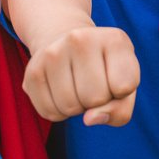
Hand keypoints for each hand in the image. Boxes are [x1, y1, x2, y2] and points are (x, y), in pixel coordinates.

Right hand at [22, 26, 138, 125]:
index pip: (124, 87)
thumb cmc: (105, 71)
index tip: (115, 78)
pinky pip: (49, 112)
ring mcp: (53, 52)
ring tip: (78, 86)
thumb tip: (89, 119)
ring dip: (77, 108)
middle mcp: (81, 39)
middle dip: (98, 101)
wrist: (69, 45)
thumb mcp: (125, 86)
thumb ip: (120, 111)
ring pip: (70, 107)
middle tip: (94, 83)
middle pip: (95, 98)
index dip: (121, 93)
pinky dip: (59, 112)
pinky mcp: (32, 71)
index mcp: (115, 39)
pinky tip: (62, 92)